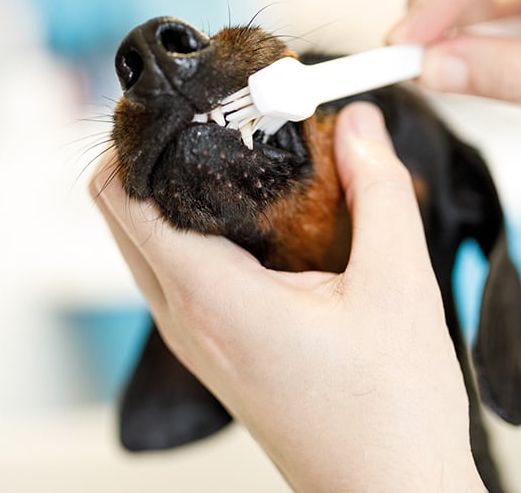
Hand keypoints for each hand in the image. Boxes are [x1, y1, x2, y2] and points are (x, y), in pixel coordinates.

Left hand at [91, 103, 484, 491]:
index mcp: (212, 299)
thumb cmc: (392, 413)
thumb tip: (359, 124)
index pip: (122, 195)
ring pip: (151, 244)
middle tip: (235, 127)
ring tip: (256, 170)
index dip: (146, 138)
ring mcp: (195, 341)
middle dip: (164, 157)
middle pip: (125, 213)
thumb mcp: (397, 286)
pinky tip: (271, 228)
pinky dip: (205, 235)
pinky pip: (181, 275)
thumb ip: (377, 189)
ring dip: (185, 197)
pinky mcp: (217, 352)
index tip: (202, 107)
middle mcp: (186, 321)